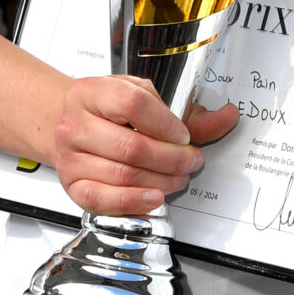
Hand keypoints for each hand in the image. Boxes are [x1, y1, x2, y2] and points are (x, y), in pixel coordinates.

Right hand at [50, 76, 239, 215]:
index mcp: (92, 92)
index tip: (184, 135)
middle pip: (132, 146)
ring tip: (178, 178)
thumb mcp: (143, 99)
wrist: (67, 125)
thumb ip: (185, 112)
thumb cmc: (107, 111)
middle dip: (172, 159)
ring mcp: (70, 157)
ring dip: (161, 182)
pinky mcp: (72, 185)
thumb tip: (226, 117)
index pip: (132, 104)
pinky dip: (133, 202)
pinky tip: (154, 197)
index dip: (166, 123)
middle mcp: (75, 124)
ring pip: (123, 175)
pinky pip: (102, 200)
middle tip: (191, 161)